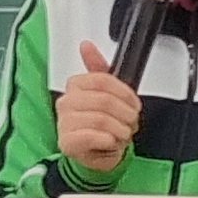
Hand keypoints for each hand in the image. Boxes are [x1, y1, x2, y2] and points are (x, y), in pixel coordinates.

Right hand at [54, 43, 140, 177]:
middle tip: (130, 123)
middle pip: (104, 100)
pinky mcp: (66, 142)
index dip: (125, 93)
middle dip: (125, 114)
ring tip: (122, 134)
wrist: (97, 152)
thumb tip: (85, 45)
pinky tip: (110, 141)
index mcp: (75, 85)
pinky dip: (108, 140)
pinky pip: (92, 136)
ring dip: (119, 129)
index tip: (133, 105)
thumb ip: (99, 68)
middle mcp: (66, 101)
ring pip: (101, 119)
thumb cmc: (102, 123)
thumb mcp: (107, 94)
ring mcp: (64, 122)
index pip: (102, 80)